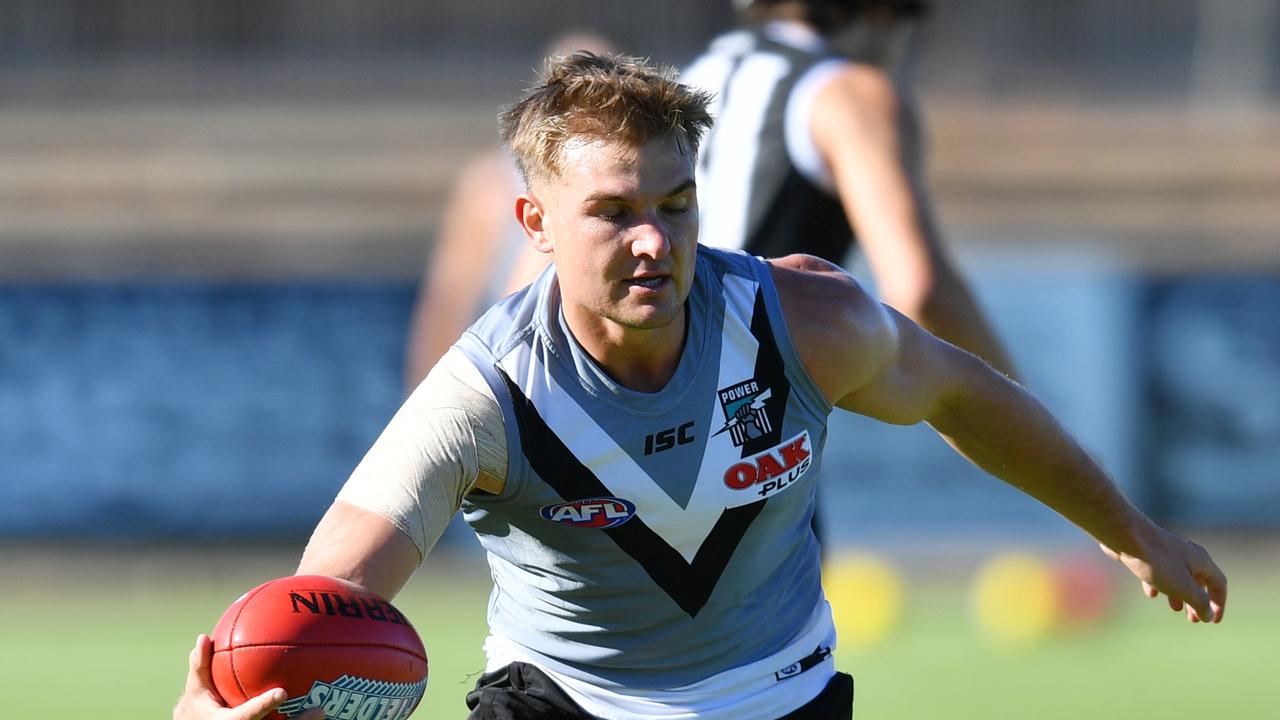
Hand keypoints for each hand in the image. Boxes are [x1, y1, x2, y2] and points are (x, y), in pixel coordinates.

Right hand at [173, 634, 323, 719]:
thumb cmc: (199, 709)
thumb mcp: (197, 689)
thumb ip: (200, 665)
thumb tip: (204, 637)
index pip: (246, 717)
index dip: (263, 705)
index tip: (281, 692)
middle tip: (318, 710)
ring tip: (325, 710)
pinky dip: (301, 719)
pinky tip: (328, 708)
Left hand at [1100, 527, 1226, 623]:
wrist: (1125, 536)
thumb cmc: (1157, 561)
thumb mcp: (1183, 587)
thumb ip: (1199, 602)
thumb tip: (1208, 615)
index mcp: (1201, 561)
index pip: (1219, 584)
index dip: (1218, 604)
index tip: (1213, 621)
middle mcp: (1188, 554)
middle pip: (1199, 581)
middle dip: (1197, 601)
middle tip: (1193, 620)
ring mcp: (1167, 552)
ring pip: (1178, 577)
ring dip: (1179, 595)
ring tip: (1175, 609)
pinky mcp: (1148, 552)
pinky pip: (1159, 571)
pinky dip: (1159, 584)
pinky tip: (1151, 594)